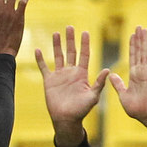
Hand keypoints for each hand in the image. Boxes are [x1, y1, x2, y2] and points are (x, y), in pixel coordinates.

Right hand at [34, 25, 108, 146]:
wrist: (66, 119)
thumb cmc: (81, 110)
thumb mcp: (93, 96)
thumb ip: (99, 83)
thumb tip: (108, 70)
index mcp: (82, 74)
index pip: (84, 55)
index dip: (84, 44)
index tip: (85, 32)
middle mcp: (71, 72)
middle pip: (71, 52)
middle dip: (71, 40)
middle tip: (70, 27)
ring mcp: (60, 76)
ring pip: (58, 56)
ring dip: (57, 45)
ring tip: (56, 33)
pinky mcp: (49, 81)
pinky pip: (44, 67)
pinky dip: (40, 59)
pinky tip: (38, 50)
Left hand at [109, 27, 146, 143]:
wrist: (143, 114)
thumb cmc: (134, 107)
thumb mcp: (122, 93)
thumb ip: (118, 83)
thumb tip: (111, 75)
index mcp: (134, 75)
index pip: (133, 57)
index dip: (132, 46)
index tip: (131, 35)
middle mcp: (141, 71)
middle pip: (140, 51)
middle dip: (139, 39)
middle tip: (138, 27)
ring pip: (145, 53)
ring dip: (144, 41)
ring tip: (143, 29)